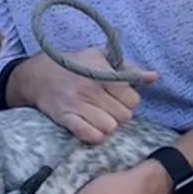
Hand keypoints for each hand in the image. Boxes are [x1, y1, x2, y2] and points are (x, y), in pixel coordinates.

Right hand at [11, 48, 157, 144]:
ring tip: (99, 117)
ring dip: (107, 126)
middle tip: (108, 108)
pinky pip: (91, 136)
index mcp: (102, 73)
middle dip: (118, 114)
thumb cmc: (74, 65)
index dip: (128, 101)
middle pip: (124, 116)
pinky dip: (94, 136)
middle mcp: (90, 89)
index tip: (118, 97)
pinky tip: (91, 127)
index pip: (133, 99)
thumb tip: (154, 77)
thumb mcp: (101, 57)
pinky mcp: (65, 118)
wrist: (38, 74)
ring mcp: (77, 104)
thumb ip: (129, 68)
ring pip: (110, 128)